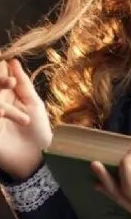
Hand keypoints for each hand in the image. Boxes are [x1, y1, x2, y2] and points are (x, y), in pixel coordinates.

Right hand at [0, 58, 52, 179]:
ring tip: (6, 109)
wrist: (36, 158)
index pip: (0, 75)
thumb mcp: (33, 104)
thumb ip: (23, 83)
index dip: (0, 68)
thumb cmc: (38, 131)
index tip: (3, 62)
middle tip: (10, 82)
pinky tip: (1, 114)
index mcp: (7, 94)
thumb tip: (12, 60)